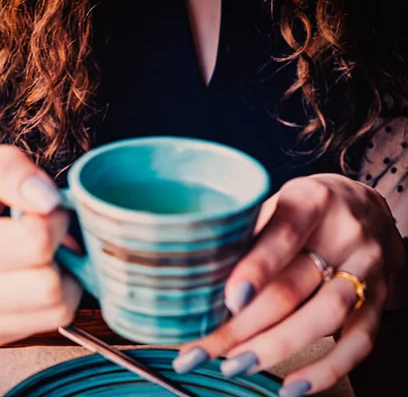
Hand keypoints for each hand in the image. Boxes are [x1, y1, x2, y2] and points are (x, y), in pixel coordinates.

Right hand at [0, 143, 81, 346]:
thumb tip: (48, 201)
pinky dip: (56, 297)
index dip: (55, 218)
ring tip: (45, 253)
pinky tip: (35, 273)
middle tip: (50, 231)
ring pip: (57, 311)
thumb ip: (9, 170)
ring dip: (65, 277)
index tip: (46, 207)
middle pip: (47, 286)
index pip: (33, 244)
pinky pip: (52, 324)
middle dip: (63, 251)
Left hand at [172, 174, 403, 395]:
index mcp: (311, 201)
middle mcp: (344, 235)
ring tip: (236, 365)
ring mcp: (367, 270)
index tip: (230, 299)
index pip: (283, 234)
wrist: (369, 210)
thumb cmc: (308, 209)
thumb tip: (199, 279)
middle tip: (204, 349)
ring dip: (276, 347)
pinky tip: (292, 386)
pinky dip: (326, 369)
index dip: (256, 269)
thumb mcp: (278, 204)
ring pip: (324, 315)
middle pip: (293, 286)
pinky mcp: (380, 301)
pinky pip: (359, 341)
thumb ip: (248, 235)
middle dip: (243, 325)